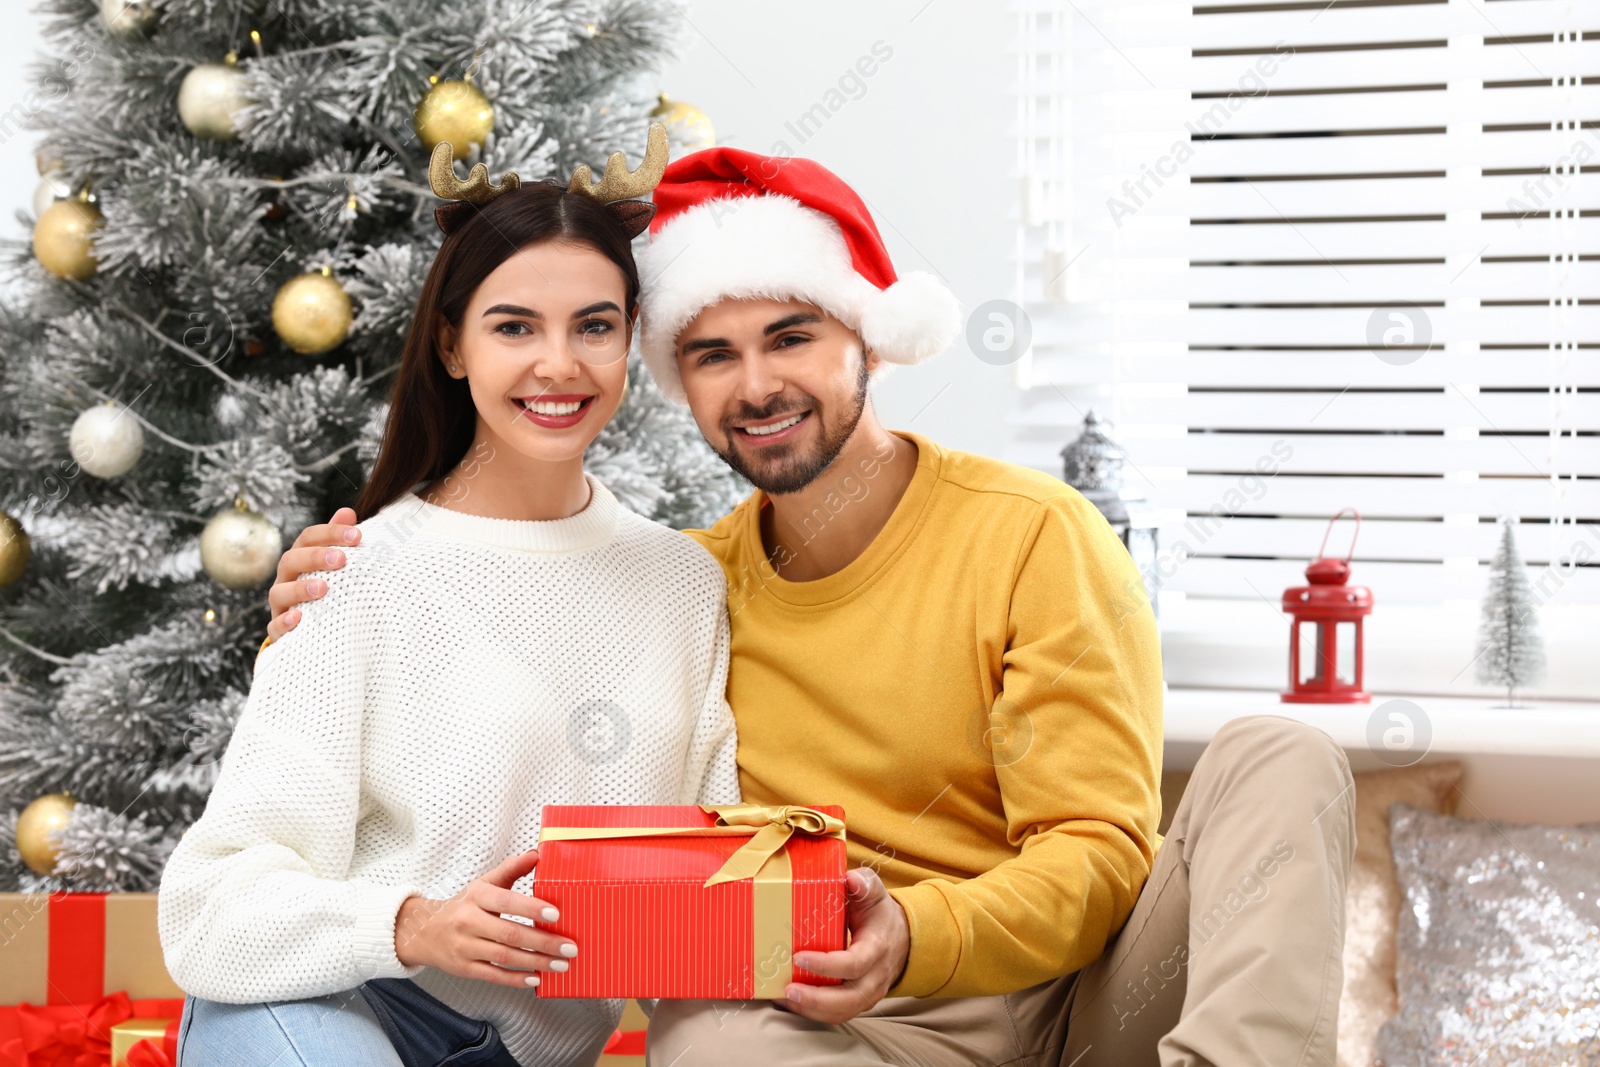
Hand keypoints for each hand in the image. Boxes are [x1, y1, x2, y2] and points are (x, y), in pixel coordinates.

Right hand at [266, 507, 360, 639]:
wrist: (314, 628)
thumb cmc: (328, 588)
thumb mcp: (334, 564)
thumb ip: (338, 539)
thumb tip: (348, 512)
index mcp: (301, 558)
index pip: (309, 538)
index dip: (331, 532)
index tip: (358, 535)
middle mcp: (287, 578)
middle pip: (291, 560)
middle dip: (315, 557)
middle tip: (342, 559)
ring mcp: (281, 604)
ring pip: (279, 592)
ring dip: (300, 589)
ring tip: (323, 588)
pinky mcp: (279, 630)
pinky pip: (275, 626)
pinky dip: (284, 622)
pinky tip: (299, 618)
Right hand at [392, 849, 577, 988]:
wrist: (424, 931)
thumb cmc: (463, 905)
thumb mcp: (483, 884)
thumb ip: (511, 869)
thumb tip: (536, 853)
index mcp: (476, 896)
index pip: (506, 901)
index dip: (531, 908)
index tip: (557, 914)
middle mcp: (468, 921)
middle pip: (510, 934)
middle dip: (543, 942)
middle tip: (570, 947)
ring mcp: (465, 947)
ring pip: (505, 957)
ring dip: (536, 962)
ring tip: (561, 964)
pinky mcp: (464, 968)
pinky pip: (494, 975)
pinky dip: (516, 979)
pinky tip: (536, 979)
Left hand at [781, 867, 908, 1023]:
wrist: (901, 938)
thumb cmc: (880, 914)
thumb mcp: (875, 893)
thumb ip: (864, 883)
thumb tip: (850, 879)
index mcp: (876, 948)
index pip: (853, 964)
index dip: (826, 965)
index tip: (799, 957)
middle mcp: (875, 977)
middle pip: (847, 999)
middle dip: (816, 999)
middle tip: (788, 989)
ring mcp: (867, 993)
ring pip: (841, 1013)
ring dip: (811, 1010)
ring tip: (783, 998)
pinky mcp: (858, 1002)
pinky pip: (836, 1015)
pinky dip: (812, 1013)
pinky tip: (789, 1002)